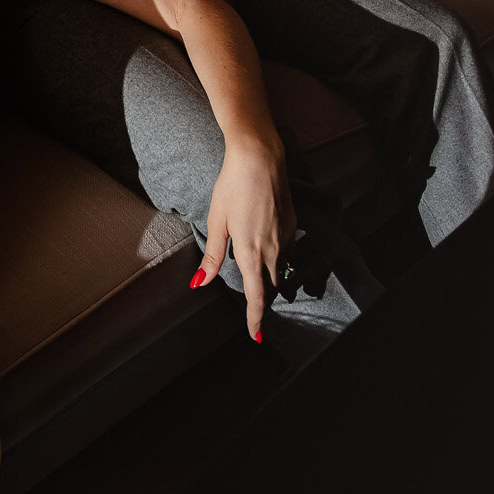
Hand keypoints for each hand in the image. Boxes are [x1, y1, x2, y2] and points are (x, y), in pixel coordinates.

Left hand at [193, 137, 296, 341]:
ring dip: (271, 283)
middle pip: (271, 287)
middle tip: (254, 314)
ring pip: (281, 271)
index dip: (256, 318)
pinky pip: (287, 253)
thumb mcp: (217, 220)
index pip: (257, 296)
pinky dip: (278, 262)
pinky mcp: (292, 224)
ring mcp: (286, 236)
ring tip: (260, 288)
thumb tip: (200, 282)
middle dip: (263, 302)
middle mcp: (272, 248)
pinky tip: (267, 256)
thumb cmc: (232, 186)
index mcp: (250, 251)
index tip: (256, 335)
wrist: (260, 158)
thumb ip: (213, 255)